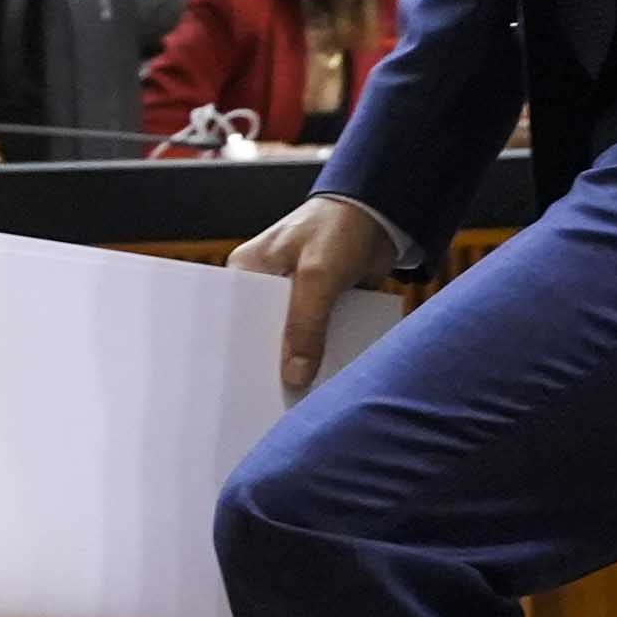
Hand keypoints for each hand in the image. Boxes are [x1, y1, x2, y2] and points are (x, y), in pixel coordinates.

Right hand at [235, 190, 398, 393]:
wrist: (382, 214)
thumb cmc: (338, 227)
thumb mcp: (318, 275)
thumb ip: (305, 324)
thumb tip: (295, 375)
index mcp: (247, 271)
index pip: (234, 319)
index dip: (238, 350)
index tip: (242, 385)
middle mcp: (266, 288)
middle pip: (262, 335)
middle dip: (271, 363)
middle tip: (272, 401)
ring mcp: (294, 300)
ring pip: (291, 342)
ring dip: (301, 364)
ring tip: (297, 402)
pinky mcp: (320, 309)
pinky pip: (318, 340)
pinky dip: (324, 356)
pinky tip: (326, 382)